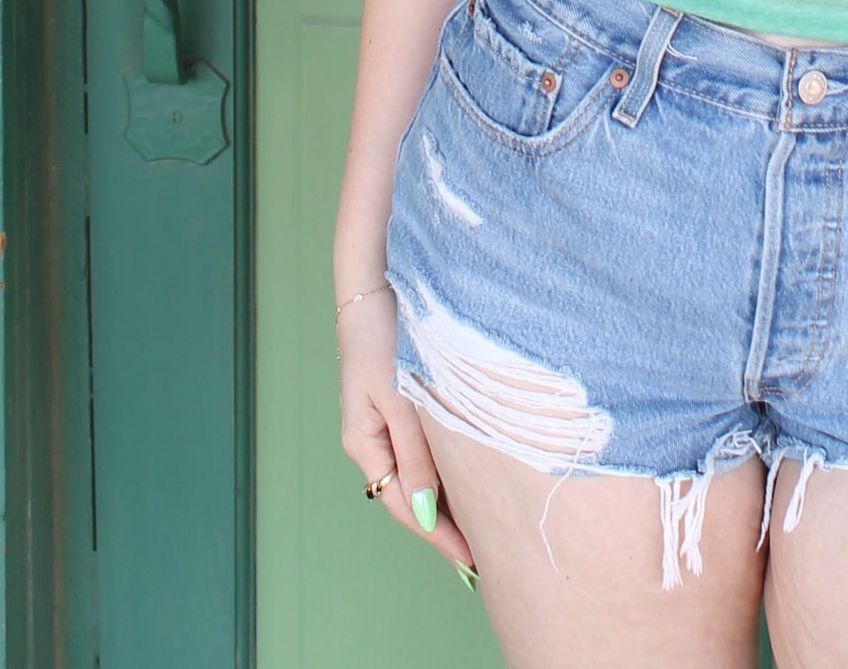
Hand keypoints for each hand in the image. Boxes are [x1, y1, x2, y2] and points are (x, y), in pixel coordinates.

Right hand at [337, 288, 475, 570]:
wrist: (374, 285)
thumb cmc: (384, 337)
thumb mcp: (399, 398)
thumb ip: (413, 453)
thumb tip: (424, 510)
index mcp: (363, 443)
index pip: (403, 506)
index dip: (437, 536)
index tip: (470, 561)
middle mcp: (371, 440)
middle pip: (409, 496)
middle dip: (444, 526)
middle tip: (484, 554)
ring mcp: (384, 424)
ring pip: (417, 475)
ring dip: (446, 499)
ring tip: (483, 523)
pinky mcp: (399, 406)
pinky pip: (422, 450)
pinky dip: (443, 470)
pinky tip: (467, 476)